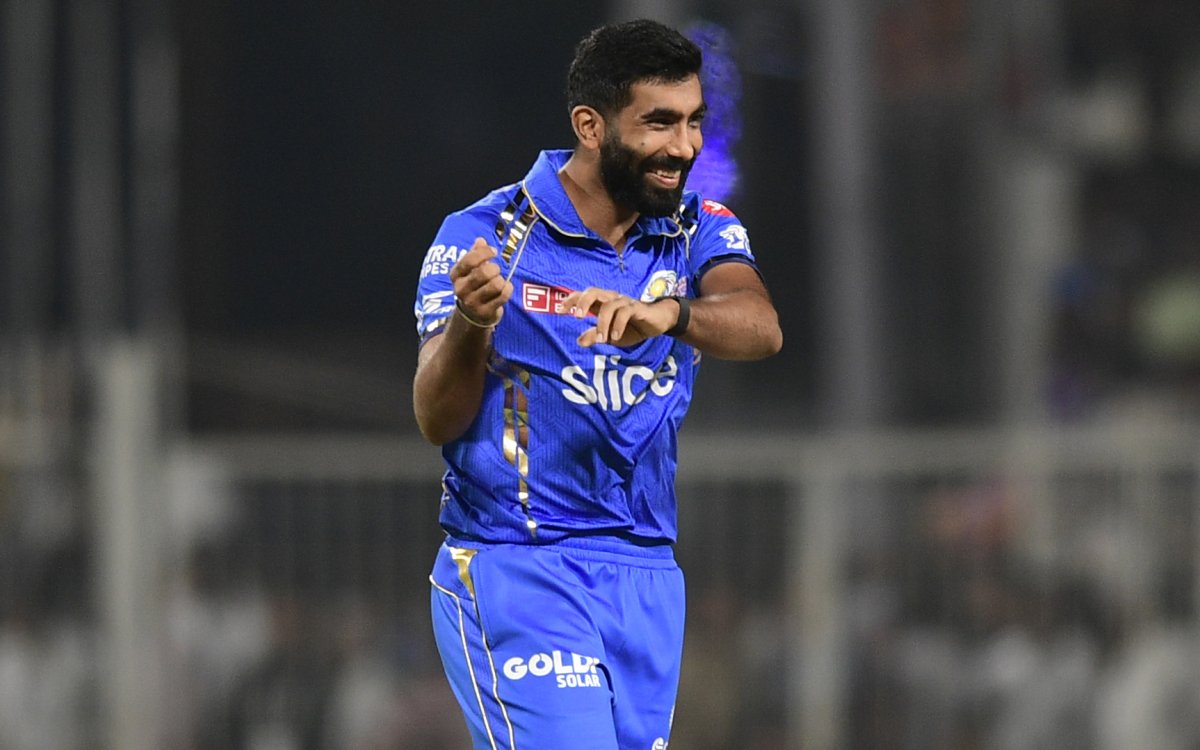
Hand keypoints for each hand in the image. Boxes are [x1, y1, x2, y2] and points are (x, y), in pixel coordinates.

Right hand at [450, 238, 512, 326]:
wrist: (472, 314)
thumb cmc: (474, 285)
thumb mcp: (470, 269)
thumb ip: (475, 254)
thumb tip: (481, 240)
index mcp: (455, 275)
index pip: (469, 260)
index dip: (485, 252)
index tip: (494, 251)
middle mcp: (460, 289)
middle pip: (484, 272)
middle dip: (495, 268)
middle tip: (496, 271)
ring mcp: (472, 303)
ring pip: (496, 284)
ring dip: (501, 280)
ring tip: (499, 281)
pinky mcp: (485, 312)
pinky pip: (504, 295)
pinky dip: (508, 289)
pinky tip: (504, 289)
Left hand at [561, 288, 678, 346]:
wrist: (657, 323)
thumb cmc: (632, 327)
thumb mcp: (610, 335)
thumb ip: (595, 336)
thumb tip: (578, 341)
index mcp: (602, 303)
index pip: (583, 296)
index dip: (571, 300)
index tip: (559, 310)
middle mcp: (611, 299)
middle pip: (593, 291)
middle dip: (582, 302)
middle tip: (577, 317)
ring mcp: (624, 302)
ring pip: (609, 305)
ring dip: (602, 323)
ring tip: (602, 339)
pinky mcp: (637, 308)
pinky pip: (624, 312)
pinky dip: (617, 325)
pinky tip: (614, 337)